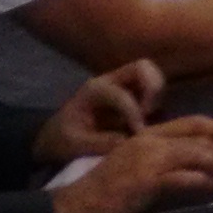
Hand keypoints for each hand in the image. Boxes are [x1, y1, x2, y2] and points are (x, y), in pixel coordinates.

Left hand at [34, 59, 165, 162]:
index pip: (122, 94)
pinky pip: (152, 88)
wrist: (55, 137)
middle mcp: (110, 81)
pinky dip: (157, 100)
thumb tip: (130, 140)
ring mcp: (122, 85)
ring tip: (150, 117)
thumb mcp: (75, 145)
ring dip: (157, 95)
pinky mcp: (130, 94)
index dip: (134, 113)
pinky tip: (149, 119)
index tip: (138, 134)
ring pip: (152, 74)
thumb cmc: (62, 139)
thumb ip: (101, 143)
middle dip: (153, 88)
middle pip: (143, 67)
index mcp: (94, 90)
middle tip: (150, 113)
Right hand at [46, 118, 212, 212]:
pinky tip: (212, 191)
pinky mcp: (148, 182)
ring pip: (199, 155)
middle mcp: (150, 140)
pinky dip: (205, 184)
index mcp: (147, 134)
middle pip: (200, 136)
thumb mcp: (131, 163)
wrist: (76, 204)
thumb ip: (157, 158)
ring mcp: (150, 160)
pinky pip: (188, 179)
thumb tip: (189, 164)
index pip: (191, 122)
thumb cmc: (102, 188)